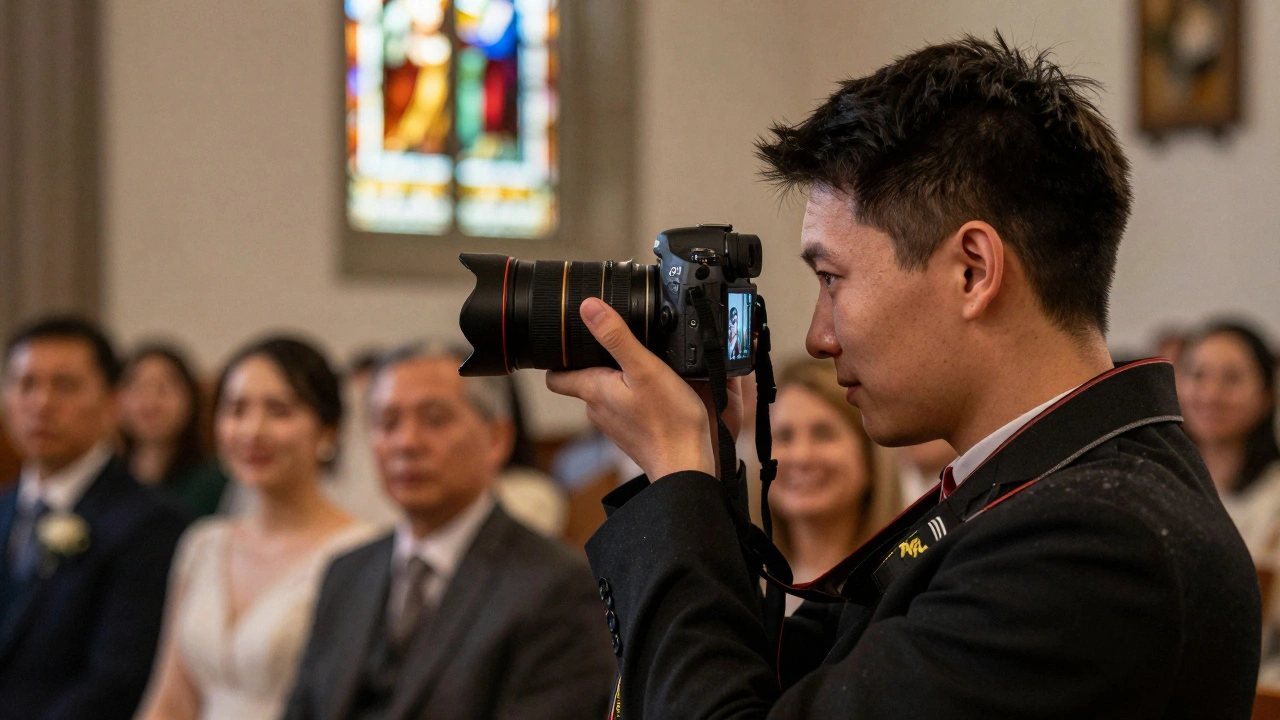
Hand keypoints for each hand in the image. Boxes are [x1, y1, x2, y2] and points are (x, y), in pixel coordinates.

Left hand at [546, 298, 716, 479]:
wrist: (686, 465)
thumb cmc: (668, 420)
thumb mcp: (643, 368)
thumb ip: (616, 336)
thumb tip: (589, 307)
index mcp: (593, 389)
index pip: (555, 376)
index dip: (556, 357)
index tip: (565, 343)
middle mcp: (597, 409)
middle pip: (584, 380)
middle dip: (596, 362)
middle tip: (617, 345)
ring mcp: (614, 424)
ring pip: (607, 394)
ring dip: (619, 380)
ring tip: (642, 367)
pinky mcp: (632, 433)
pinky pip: (626, 408)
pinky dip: (635, 398)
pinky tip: (655, 393)